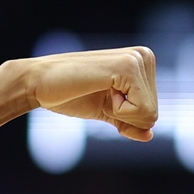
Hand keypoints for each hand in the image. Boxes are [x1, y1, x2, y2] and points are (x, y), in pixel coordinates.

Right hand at [30, 47, 158, 140]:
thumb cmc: (70, 95)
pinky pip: (141, 110)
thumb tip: (150, 136)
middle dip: (124, 116)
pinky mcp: (128, 66)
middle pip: (153, 114)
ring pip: (149, 114)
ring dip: (120, 112)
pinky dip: (118, 110)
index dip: (125, 117)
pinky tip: (102, 89)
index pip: (152, 112)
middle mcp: (144, 56)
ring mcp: (137, 59)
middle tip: (100, 94)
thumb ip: (128, 123)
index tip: (103, 96)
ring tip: (100, 90)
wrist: (40, 84)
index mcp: (142, 64)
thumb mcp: (106, 112)